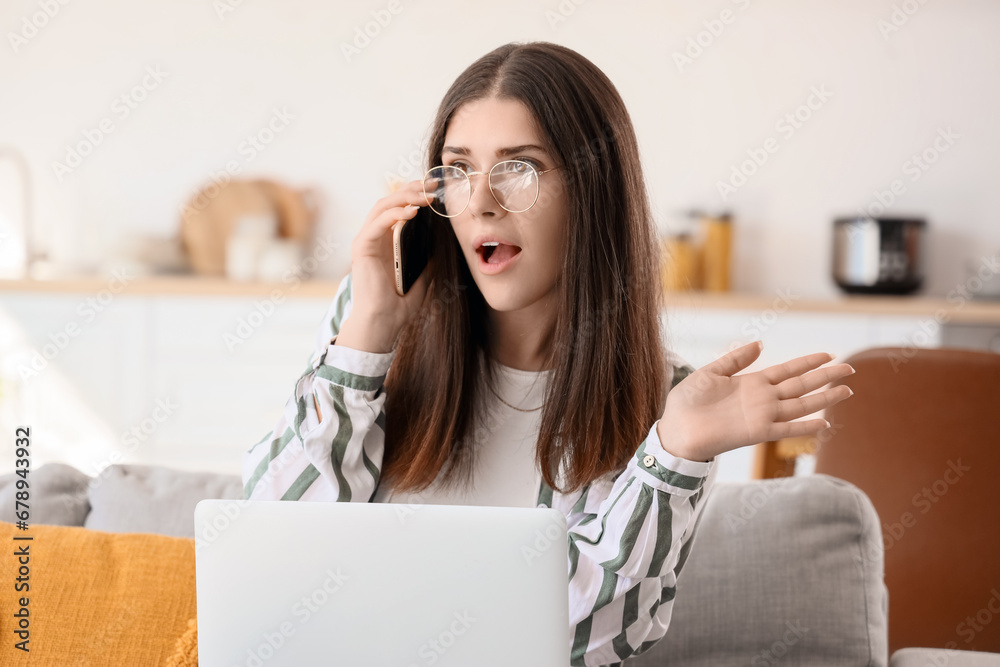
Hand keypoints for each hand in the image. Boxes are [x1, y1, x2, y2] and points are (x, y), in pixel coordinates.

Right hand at [335, 180, 436, 353]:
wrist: (382, 324)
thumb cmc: (398, 306)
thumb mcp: (423, 279)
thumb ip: (429, 262)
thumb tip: (443, 248)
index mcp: (386, 242)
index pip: (398, 208)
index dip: (415, 195)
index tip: (437, 190)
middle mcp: (374, 237)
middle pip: (390, 201)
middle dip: (412, 189)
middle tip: (434, 185)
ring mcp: (366, 241)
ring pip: (383, 206)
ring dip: (405, 197)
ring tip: (426, 196)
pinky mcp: (361, 247)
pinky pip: (377, 222)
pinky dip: (394, 213)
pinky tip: (412, 212)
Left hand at [656, 341, 854, 461]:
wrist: (675, 428)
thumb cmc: (687, 402)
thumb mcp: (711, 372)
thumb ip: (736, 359)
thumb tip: (760, 343)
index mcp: (751, 383)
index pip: (787, 370)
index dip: (808, 362)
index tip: (829, 354)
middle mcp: (761, 399)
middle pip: (801, 385)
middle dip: (825, 376)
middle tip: (850, 369)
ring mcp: (761, 415)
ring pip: (800, 405)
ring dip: (823, 398)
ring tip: (846, 390)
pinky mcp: (756, 432)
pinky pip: (785, 430)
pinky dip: (805, 427)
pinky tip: (824, 423)